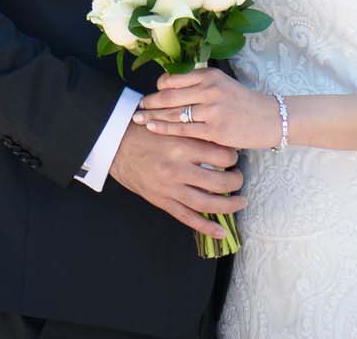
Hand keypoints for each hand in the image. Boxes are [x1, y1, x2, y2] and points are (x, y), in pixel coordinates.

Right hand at [108, 123, 245, 240]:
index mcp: (182, 145)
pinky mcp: (162, 201)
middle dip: (236, 181)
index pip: (221, 155)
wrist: (116, 145)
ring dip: (228, 206)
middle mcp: (178, 169)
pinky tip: (221, 232)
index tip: (235, 156)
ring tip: (241, 202)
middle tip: (240, 178)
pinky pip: (187, 218)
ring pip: (206, 203)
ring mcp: (170, 188)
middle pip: (219, 181)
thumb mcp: (172, 125)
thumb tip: (222, 139)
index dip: (233, 156)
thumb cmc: (145, 131)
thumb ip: (195, 132)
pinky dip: (206, 227)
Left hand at [135, 68, 280, 151]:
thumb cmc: (243, 103)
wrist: (270, 118)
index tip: (150, 95)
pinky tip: (153, 128)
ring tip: (138, 120)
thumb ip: (199, 85)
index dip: (158, 88)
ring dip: (152, 116)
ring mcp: (211, 109)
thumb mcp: (222, 84)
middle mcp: (209, 89)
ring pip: (173, 112)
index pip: (174, 80)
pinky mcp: (214, 129)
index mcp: (209, 75)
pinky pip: (183, 128)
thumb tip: (171, 88)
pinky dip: (165, 128)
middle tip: (136, 109)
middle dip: (150, 103)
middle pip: (169, 95)